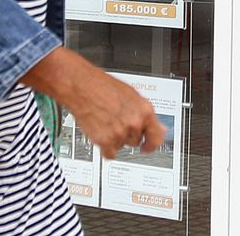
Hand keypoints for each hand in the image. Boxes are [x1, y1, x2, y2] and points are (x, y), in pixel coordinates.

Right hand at [22, 47, 165, 159]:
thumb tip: (158, 127)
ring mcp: (120, 133)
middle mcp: (134, 123)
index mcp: (144, 110)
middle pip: (136, 141)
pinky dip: (105, 148)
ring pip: (122, 146)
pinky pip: (110, 154)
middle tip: (116, 122)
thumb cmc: (102, 86)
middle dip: (127, 134)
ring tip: (105, 122)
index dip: (153, 144)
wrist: (81, 85)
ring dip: (114, 139)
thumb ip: (145, 113)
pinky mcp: (105, 141)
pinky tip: (100, 134)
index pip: (157, 136)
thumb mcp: (131, 94)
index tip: (148, 147)